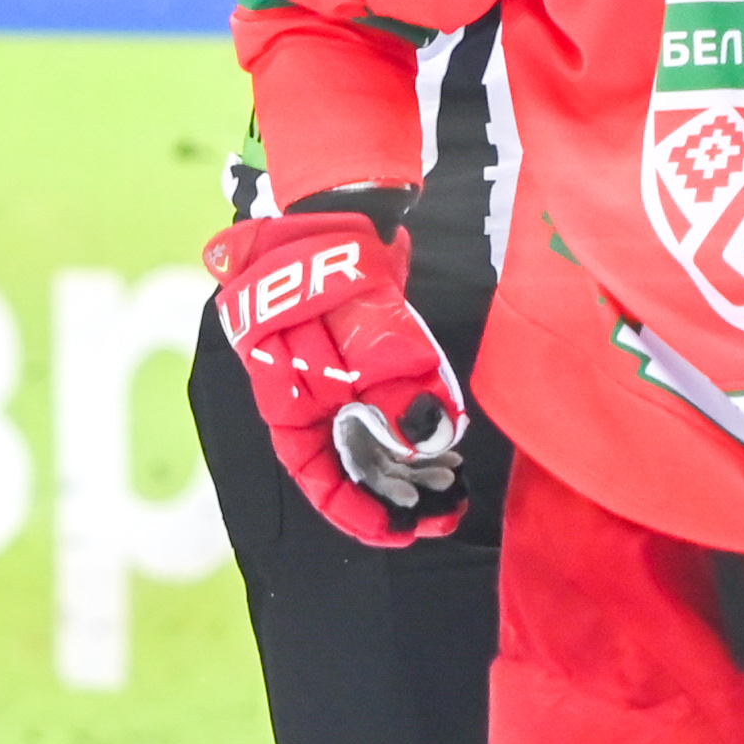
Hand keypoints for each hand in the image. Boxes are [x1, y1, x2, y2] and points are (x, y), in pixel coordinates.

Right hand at [206, 210, 468, 544]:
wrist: (334, 212)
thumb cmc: (329, 270)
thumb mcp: (362, 332)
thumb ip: (392, 386)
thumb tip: (427, 439)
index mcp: (289, 404)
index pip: (318, 478)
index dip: (358, 512)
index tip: (402, 531)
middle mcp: (311, 402)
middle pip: (351, 468)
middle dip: (396, 498)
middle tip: (445, 512)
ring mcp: (340, 383)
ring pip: (374, 445)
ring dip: (412, 470)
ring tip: (455, 487)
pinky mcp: (367, 364)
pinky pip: (390, 413)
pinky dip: (417, 432)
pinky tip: (451, 445)